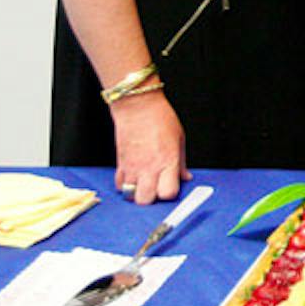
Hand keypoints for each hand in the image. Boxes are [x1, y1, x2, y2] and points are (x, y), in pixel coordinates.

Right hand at [111, 89, 189, 204]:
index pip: (168, 193)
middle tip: (156, 188)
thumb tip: (185, 177)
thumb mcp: (179, 138)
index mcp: (168, 161)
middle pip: (146, 200)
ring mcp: (132, 166)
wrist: (137, 105)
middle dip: (152, 199)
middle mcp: (149, 167)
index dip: (170, 194)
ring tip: (144, 184)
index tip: (171, 186)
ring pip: (130, 195)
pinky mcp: (120, 163)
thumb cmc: (160, 117)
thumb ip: (182, 162)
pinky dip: (125, 185)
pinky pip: (119, 185)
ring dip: (137, 193)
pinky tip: (133, 177)